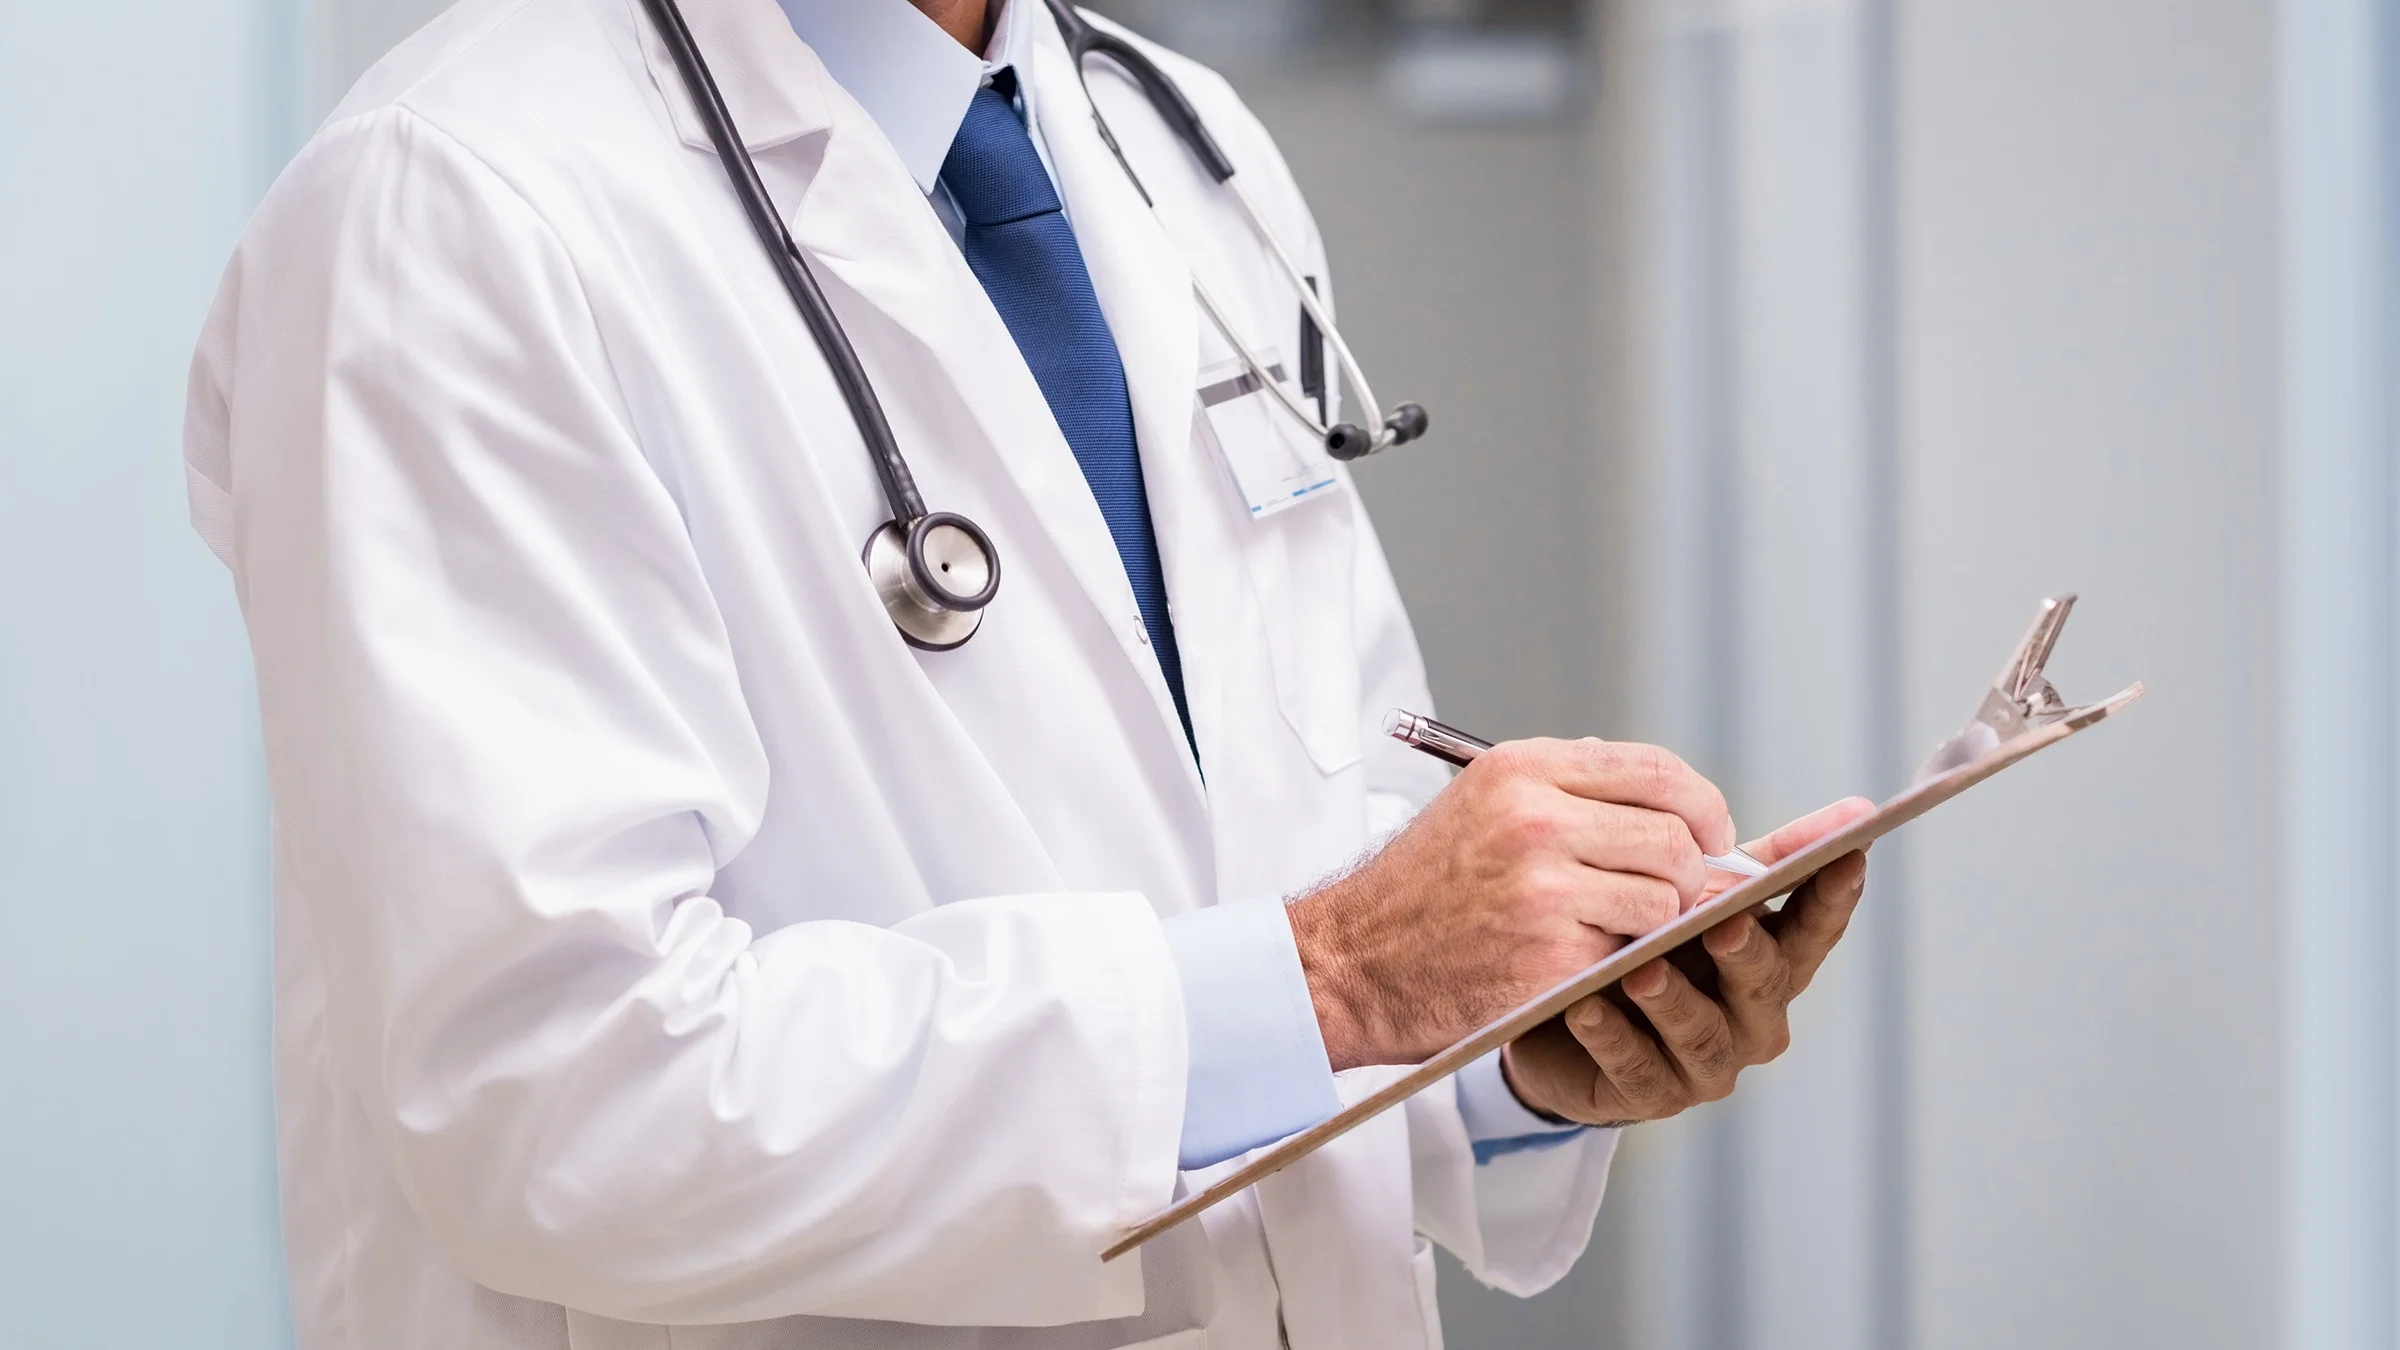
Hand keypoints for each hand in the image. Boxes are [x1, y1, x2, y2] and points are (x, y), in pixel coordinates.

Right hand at [1287, 739, 1735, 1070]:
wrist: (1348, 962)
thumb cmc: (1421, 889)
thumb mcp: (1481, 804)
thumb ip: (1568, 790)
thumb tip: (1670, 799)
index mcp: (1522, 769)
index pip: (1657, 769)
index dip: (1703, 806)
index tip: (1712, 835)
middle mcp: (1535, 819)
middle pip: (1676, 835)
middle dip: (1695, 872)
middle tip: (1682, 896)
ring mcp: (1544, 890)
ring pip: (1668, 899)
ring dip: (1662, 924)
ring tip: (1623, 932)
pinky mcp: (1550, 958)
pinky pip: (1634, 954)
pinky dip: (1625, 964)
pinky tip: (1588, 963)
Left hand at [1497, 796, 1875, 1125]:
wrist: (1566, 1017)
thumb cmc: (1649, 940)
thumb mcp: (1698, 893)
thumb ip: (1762, 856)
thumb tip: (1853, 803)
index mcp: (1773, 960)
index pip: (1814, 926)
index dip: (1832, 894)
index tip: (1851, 852)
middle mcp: (1754, 1017)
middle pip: (1765, 984)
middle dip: (1747, 952)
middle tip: (1724, 923)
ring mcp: (1705, 1063)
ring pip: (1700, 1033)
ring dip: (1672, 999)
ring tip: (1638, 970)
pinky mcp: (1648, 1094)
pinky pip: (1634, 1068)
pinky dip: (1612, 1037)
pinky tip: (1585, 1008)